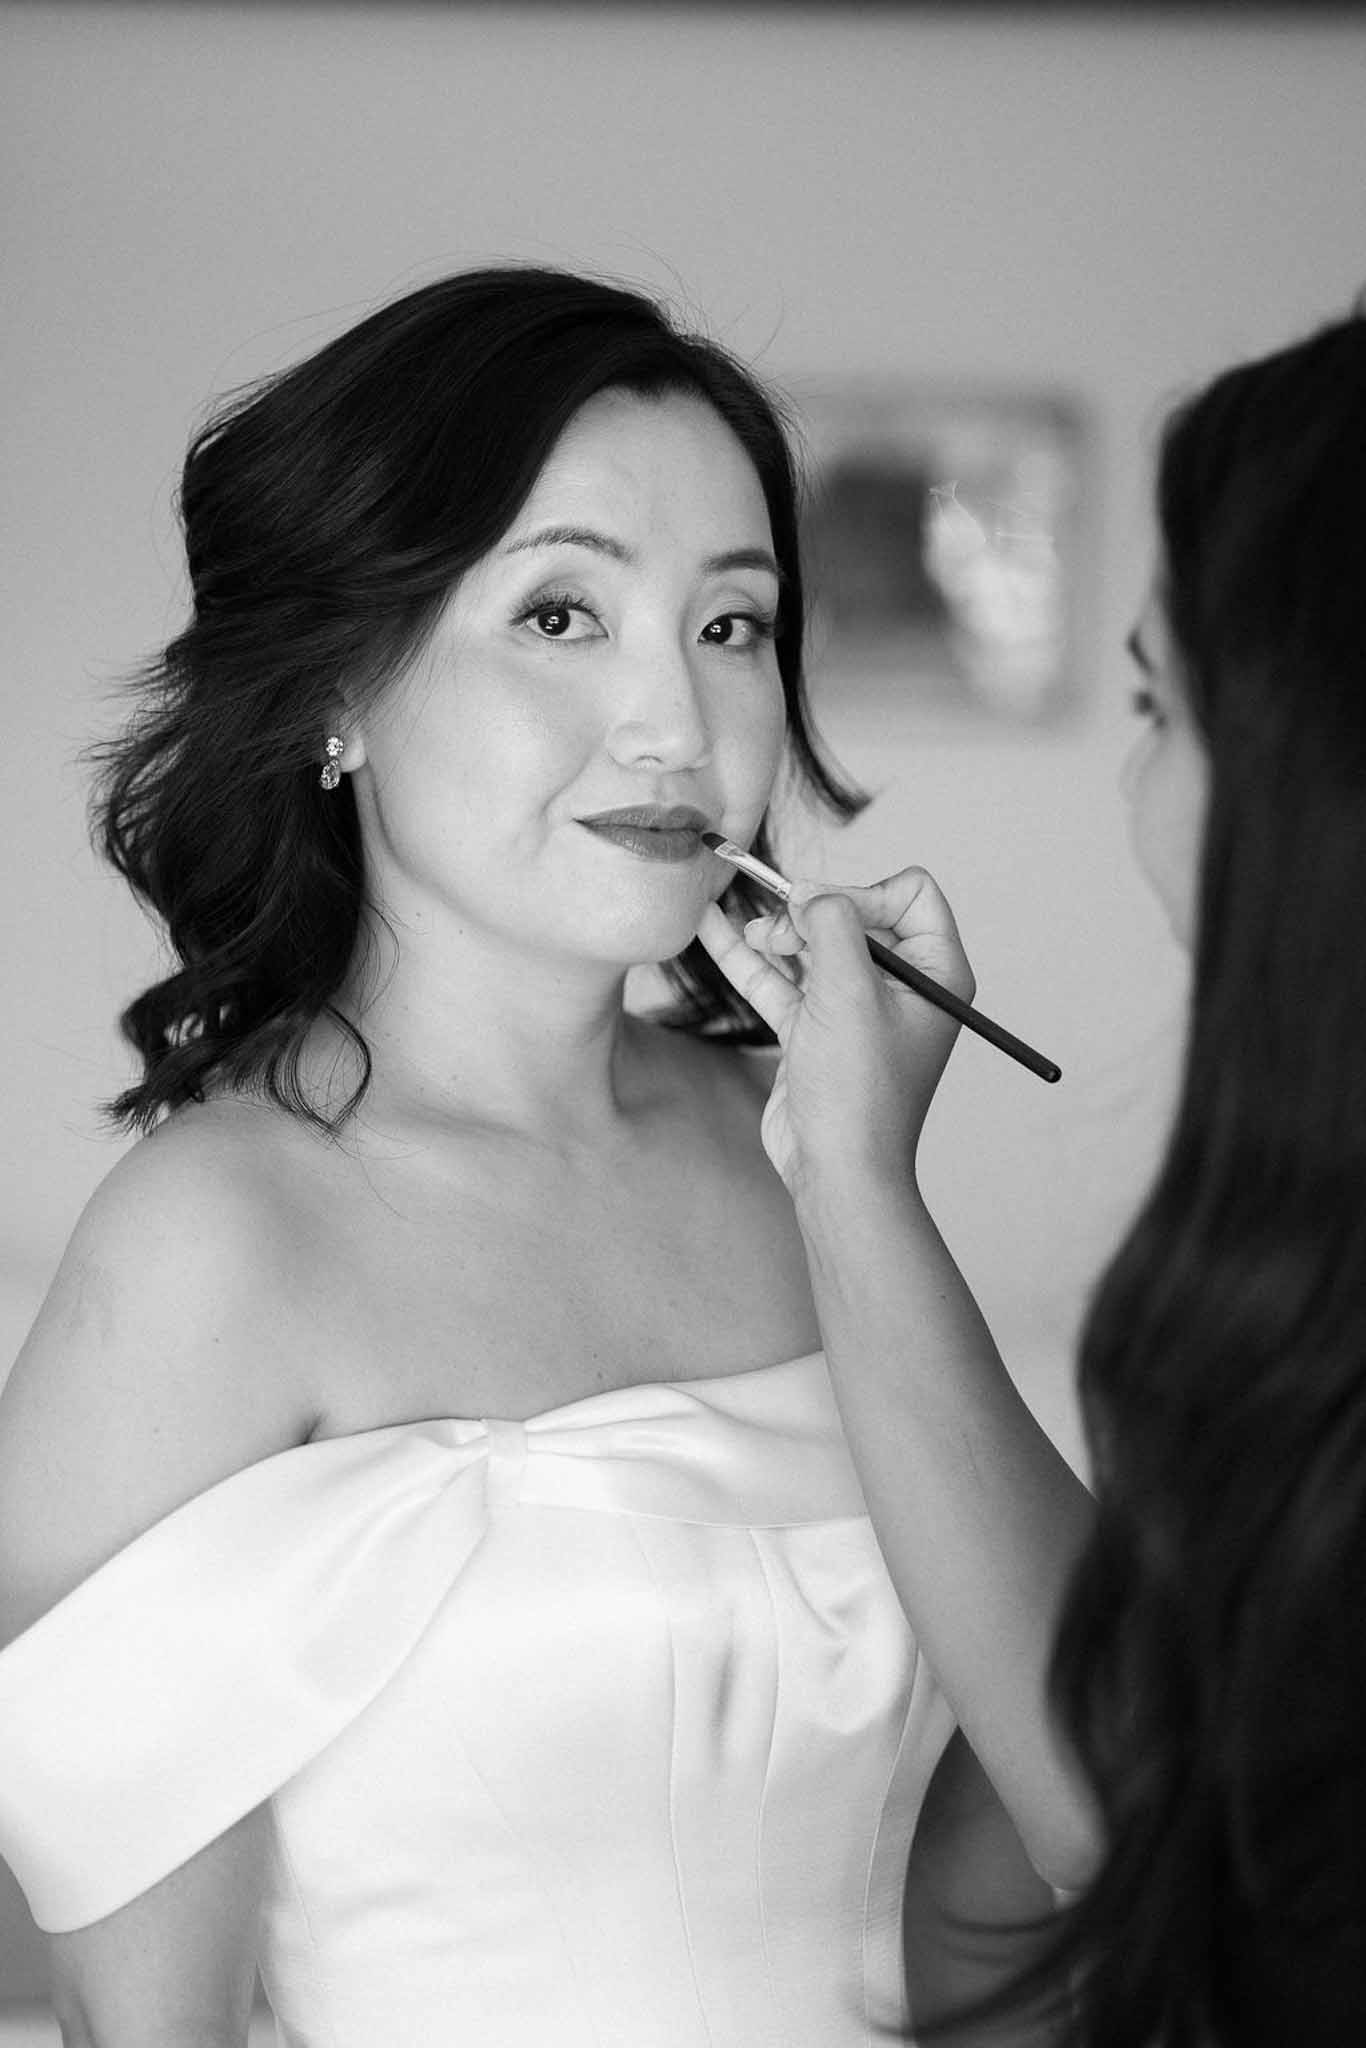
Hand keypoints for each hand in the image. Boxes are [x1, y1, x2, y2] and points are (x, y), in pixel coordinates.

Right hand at [695, 866, 973, 1197]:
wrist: (836, 1170)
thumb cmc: (861, 1091)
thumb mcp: (850, 992)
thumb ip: (832, 924)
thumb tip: (808, 893)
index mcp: (936, 973)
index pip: (908, 894)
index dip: (862, 892)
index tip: (821, 914)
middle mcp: (900, 986)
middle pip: (853, 914)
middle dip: (810, 911)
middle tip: (778, 925)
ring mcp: (853, 1007)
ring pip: (811, 945)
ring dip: (776, 931)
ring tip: (748, 929)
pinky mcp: (813, 1029)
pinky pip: (780, 979)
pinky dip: (749, 956)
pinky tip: (712, 927)